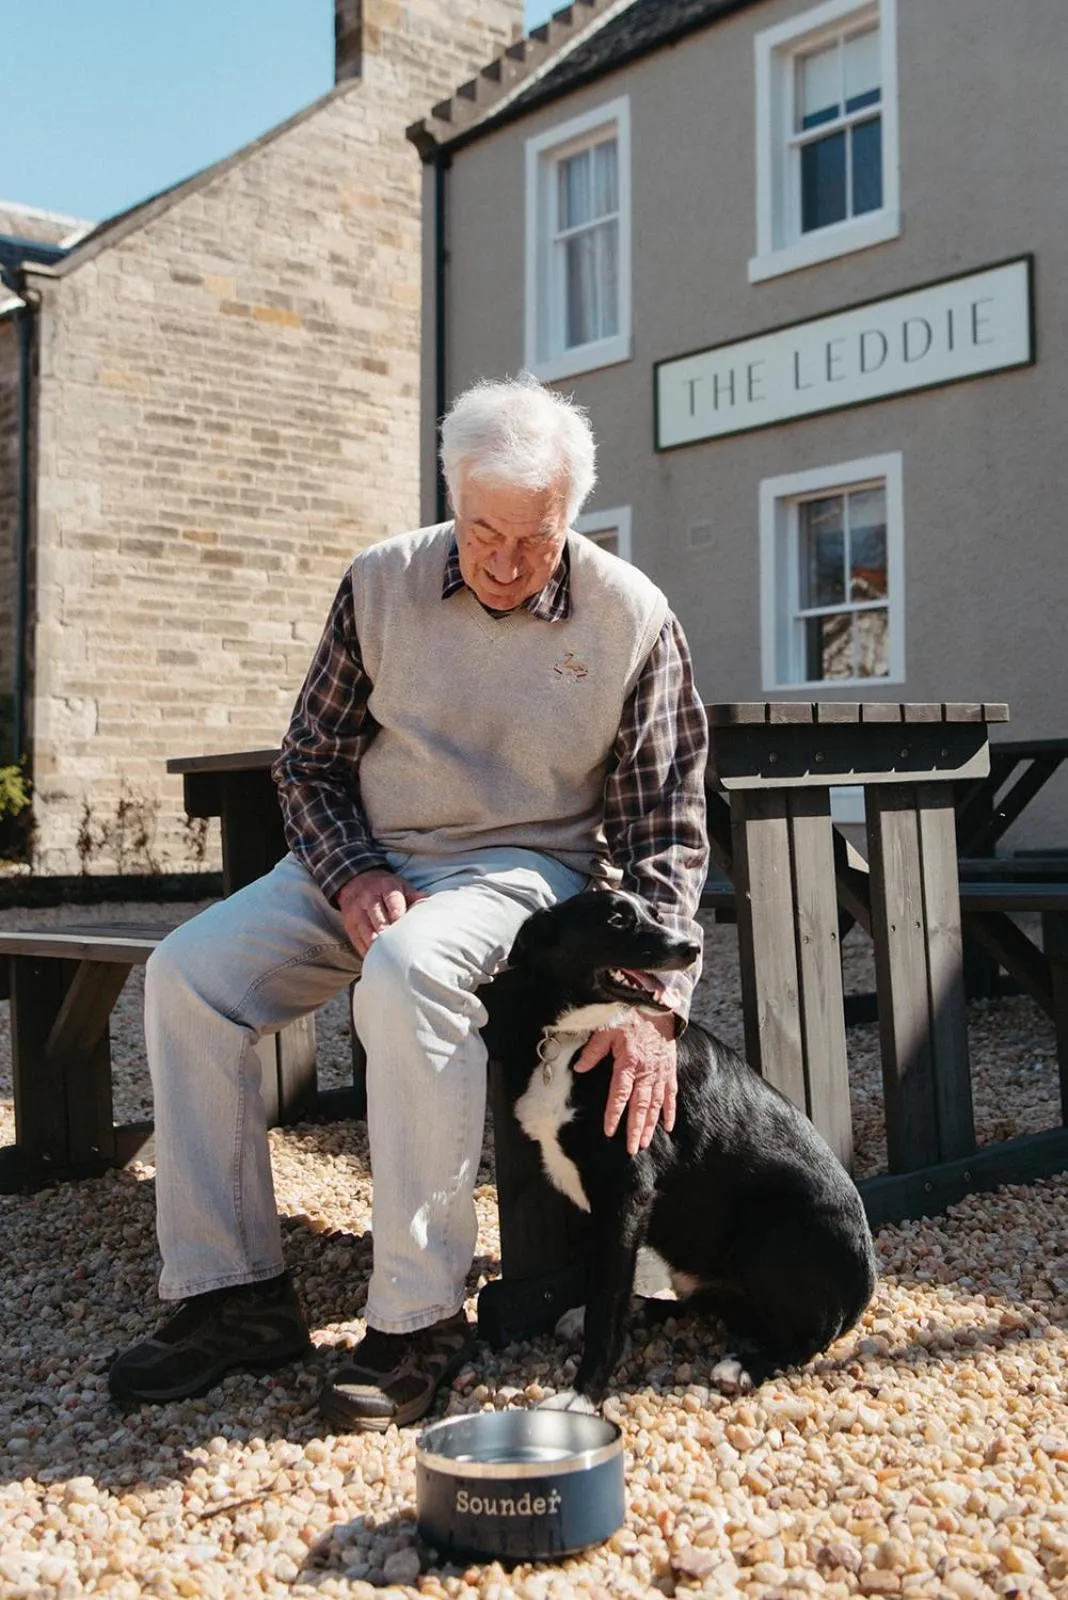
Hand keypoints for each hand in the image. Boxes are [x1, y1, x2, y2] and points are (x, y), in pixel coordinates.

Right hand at [337, 869, 426, 955]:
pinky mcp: (349, 923)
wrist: (355, 880)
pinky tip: (377, 959)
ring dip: (377, 945)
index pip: (392, 900)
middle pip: (378, 917)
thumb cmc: (385, 888)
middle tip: (399, 947)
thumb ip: (413, 896)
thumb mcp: (400, 886)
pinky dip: (367, 950)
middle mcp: (368, 897)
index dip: (398, 913)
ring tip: (389, 958)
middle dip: (387, 933)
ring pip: (366, 930)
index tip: (404, 926)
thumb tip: (426, 900)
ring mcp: (356, 910)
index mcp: (385, 886)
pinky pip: (357, 939)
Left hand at [572, 1011, 677, 1155]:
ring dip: (649, 1125)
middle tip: (631, 1148)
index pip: (620, 1093)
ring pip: (655, 1104)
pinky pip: (671, 1095)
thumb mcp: (606, 1029)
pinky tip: (668, 1127)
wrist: (657, 1005)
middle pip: (640, 1105)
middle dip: (635, 1128)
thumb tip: (578, 1068)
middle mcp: (646, 1071)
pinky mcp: (669, 1070)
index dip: (614, 1113)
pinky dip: (670, 1112)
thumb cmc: (629, 1016)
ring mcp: (660, 1072)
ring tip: (643, 1143)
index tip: (609, 1131)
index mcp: (629, 1062)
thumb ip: (593, 1051)